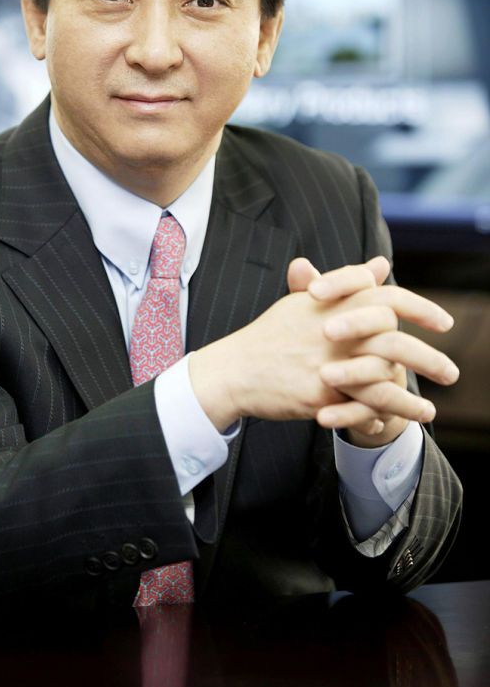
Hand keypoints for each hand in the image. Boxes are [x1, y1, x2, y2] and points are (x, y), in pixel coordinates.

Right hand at [189, 257, 457, 444]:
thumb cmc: (271, 336)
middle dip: (428, 359)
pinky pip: (360, 407)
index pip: (386, 297)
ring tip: (432, 411)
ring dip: (411, 399)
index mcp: (332, 303)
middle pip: (393, 341)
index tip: (444, 323)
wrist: (234, 370)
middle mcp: (332, 330)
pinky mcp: (318, 393)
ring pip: (382, 381)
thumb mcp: (306, 303)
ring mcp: (325, 362)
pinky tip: (396, 422)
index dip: (420, 308)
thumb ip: (347, 284)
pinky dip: (382, 415)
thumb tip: (380, 264)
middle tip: (452, 373)